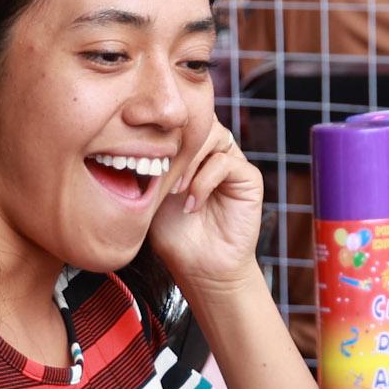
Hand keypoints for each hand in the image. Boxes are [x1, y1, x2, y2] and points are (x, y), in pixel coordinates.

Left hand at [148, 122, 264, 299]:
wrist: (201, 267)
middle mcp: (213, 152)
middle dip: (176, 145)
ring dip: (190, 160)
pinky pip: (226, 162)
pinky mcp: (249, 178)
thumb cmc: (174, 234)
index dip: (161, 132)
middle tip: (161, 175)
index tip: (142, 160)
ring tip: (176, 190)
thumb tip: (139, 140)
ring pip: (214, 134)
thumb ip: (153, 163)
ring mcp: (232, 163)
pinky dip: (205, 180)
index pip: (180, 120)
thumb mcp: (153, 193)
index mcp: (191, 152)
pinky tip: (193, 204)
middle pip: (198, 120)